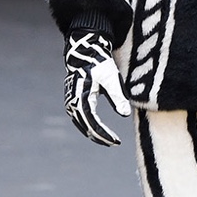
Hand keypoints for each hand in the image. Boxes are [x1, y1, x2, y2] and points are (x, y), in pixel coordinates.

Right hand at [63, 31, 130, 145]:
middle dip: (100, 137)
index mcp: (81, 99)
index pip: (92, 124)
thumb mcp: (111, 79)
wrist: (85, 53)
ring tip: (108, 140)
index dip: (104, 134)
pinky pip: (80, 119)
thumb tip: (125, 114)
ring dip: (94, 133)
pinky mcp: (73, 101)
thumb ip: (117, 96)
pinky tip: (99, 130)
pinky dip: (89, 126)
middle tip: (114, 143)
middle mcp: (73, 104)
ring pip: (82, 125)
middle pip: (85, 128)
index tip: (116, 141)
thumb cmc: (99, 64)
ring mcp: (71, 103)